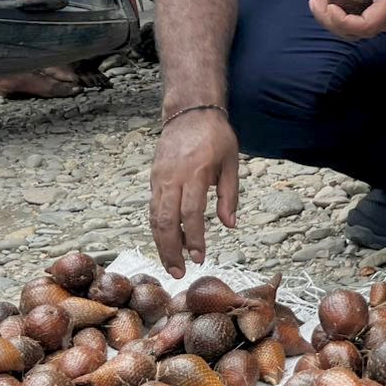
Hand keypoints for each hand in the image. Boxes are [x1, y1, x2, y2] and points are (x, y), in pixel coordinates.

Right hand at [149, 109, 238, 276]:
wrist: (190, 113)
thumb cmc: (216, 137)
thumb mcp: (232, 162)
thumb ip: (230, 195)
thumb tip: (230, 225)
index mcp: (196, 174)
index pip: (192, 213)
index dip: (195, 238)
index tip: (200, 257)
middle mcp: (173, 178)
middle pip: (166, 221)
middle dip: (171, 250)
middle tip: (178, 272)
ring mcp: (160, 179)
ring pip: (155, 217)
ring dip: (161, 244)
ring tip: (171, 265)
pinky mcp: (154, 179)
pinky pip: (154, 209)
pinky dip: (159, 228)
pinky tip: (168, 243)